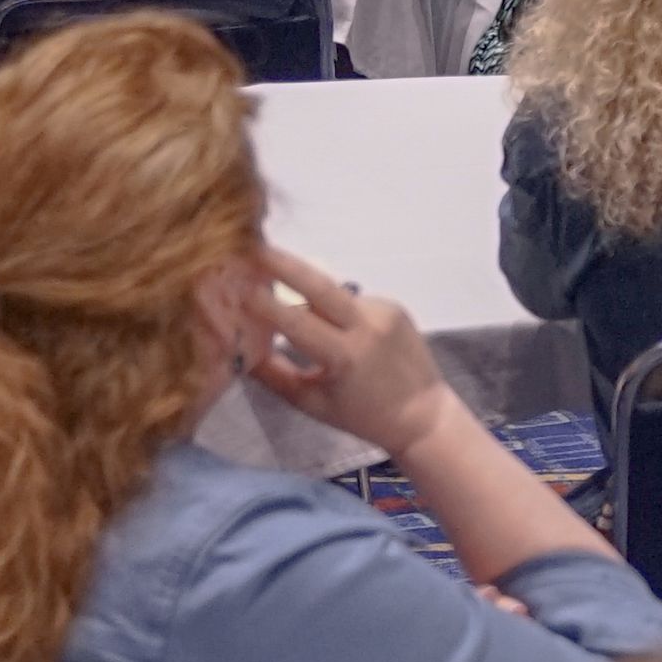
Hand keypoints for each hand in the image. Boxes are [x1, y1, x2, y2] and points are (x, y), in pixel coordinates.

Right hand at [234, 248, 457, 458]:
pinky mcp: (395, 306)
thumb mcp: (310, 402)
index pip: (297, 322)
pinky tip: (338, 329)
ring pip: (333, 295)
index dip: (266, 303)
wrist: (424, 413)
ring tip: (286, 301)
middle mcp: (368, 326)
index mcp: (346, 356)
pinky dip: (335, 310)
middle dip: (285, 264)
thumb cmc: (361, 415)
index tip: (237, 286)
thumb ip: (273, 374)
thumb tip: (239, 345)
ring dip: (308, 297)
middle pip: (320, 286)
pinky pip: (351, 301)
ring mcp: (385, 311)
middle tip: (254, 246)